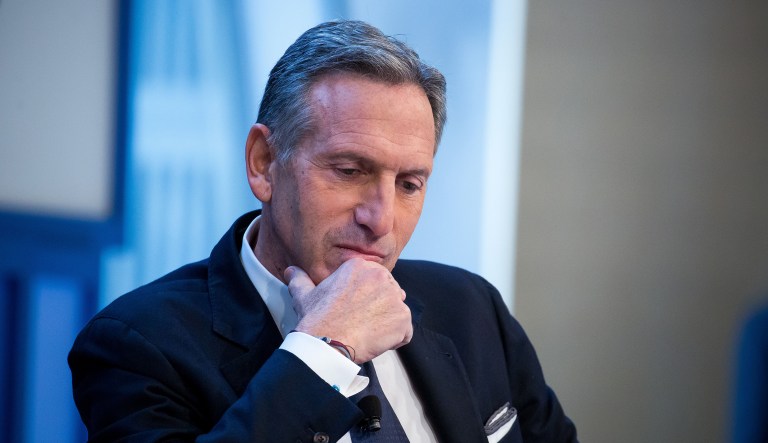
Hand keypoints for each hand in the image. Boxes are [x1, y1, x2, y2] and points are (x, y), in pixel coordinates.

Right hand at [285, 258, 412, 362]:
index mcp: (361, 266)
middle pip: (388, 294)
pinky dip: (395, 339)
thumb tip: (291, 271)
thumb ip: (300, 279)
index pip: (374, 281)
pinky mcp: (403, 319)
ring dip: (386, 324)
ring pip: (397, 312)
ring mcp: (395, 298)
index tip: (353, 309)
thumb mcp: (304, 294)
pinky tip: (376, 342)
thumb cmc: (316, 319)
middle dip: (379, 308)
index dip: (365, 298)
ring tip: (366, 333)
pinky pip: (405, 331)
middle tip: (359, 322)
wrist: (325, 343)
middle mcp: (382, 277)